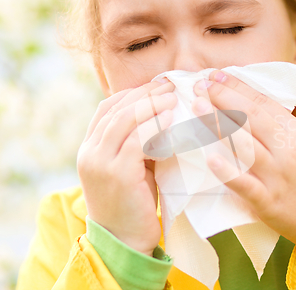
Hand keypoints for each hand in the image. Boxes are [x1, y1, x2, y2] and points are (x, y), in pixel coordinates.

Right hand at [77, 79, 176, 255]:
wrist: (124, 241)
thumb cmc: (134, 203)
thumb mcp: (131, 167)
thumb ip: (137, 143)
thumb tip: (162, 116)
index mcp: (90, 148)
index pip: (106, 108)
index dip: (131, 93)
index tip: (156, 85)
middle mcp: (90, 152)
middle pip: (117, 109)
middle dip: (145, 94)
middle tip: (169, 85)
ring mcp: (101, 162)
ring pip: (126, 120)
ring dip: (151, 105)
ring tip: (173, 97)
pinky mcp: (118, 173)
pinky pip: (138, 141)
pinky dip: (155, 126)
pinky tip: (171, 118)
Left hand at [191, 70, 295, 263]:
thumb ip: (286, 128)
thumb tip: (257, 108)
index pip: (264, 103)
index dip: (238, 87)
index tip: (217, 74)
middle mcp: (287, 151)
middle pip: (251, 117)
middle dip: (224, 97)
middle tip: (200, 84)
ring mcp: (277, 176)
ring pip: (244, 145)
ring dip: (218, 124)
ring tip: (196, 106)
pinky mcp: (268, 201)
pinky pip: (246, 185)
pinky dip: (228, 172)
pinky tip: (210, 159)